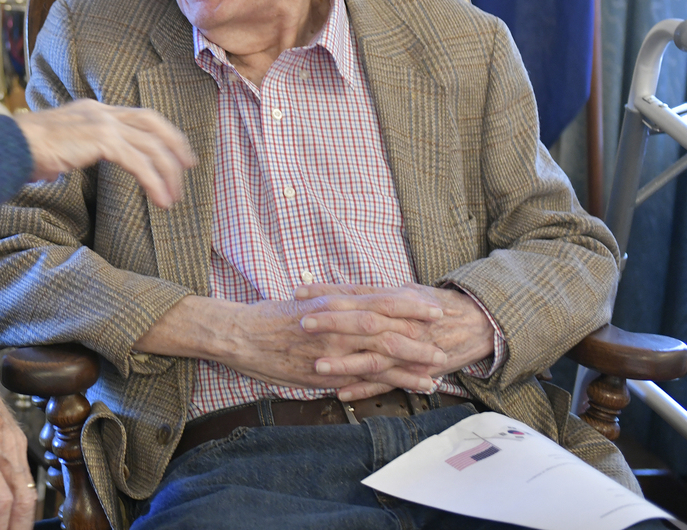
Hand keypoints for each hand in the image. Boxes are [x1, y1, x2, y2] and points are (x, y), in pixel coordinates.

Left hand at [0, 338, 35, 529]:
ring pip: (29, 487)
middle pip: (25, 499)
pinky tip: (8, 506)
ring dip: (23, 514)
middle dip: (20, 527)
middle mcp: (2, 444)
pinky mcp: (18, 438)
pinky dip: (21, 495)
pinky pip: (25, 473)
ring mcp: (14, 440)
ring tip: (8, 528)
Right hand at [14, 99, 194, 207]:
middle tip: (189, 167)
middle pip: (152, 124)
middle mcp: (101, 112)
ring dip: (167, 173)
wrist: (10, 146)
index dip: (162, 132)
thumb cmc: (24, 152)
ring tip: (172, 197)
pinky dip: (154, 181)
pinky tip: (159, 199)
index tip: (176, 151)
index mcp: (93, 111)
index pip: (138, 116)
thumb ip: (67, 153)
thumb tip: (60, 169)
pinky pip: (139, 162)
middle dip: (175, 145)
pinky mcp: (102, 140)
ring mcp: (102, 123)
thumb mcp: (55, 148)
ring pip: (151, 146)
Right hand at [132, 294, 445, 398]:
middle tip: (447, 332)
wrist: (238, 334)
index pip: (377, 299)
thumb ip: (331, 305)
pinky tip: (413, 386)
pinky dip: (392, 382)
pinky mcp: (324, 371)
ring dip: (413, 359)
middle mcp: (335, 322)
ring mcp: (330, 348)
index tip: (432, 304)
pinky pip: (364, 378)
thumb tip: (354, 302)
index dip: (408, 302)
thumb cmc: (269, 318)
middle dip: (419, 329)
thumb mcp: (304, 303)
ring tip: (439, 366)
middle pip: (387, 324)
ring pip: (381, 352)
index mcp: (331, 302)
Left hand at [295, 283, 494, 396]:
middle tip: (301, 323)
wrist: (477, 324)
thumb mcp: (405, 291)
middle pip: (362, 322)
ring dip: (344, 363)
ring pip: (373, 358)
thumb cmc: (435, 304)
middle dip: (331, 324)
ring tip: (317, 366)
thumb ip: (372, 293)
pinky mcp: (414, 371)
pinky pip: (387, 383)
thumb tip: (337, 291)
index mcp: (395, 301)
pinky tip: (340, 393)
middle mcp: (401, 324)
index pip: (355, 294)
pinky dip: (364, 389)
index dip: (326, 293)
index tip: (299, 293)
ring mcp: (408, 350)